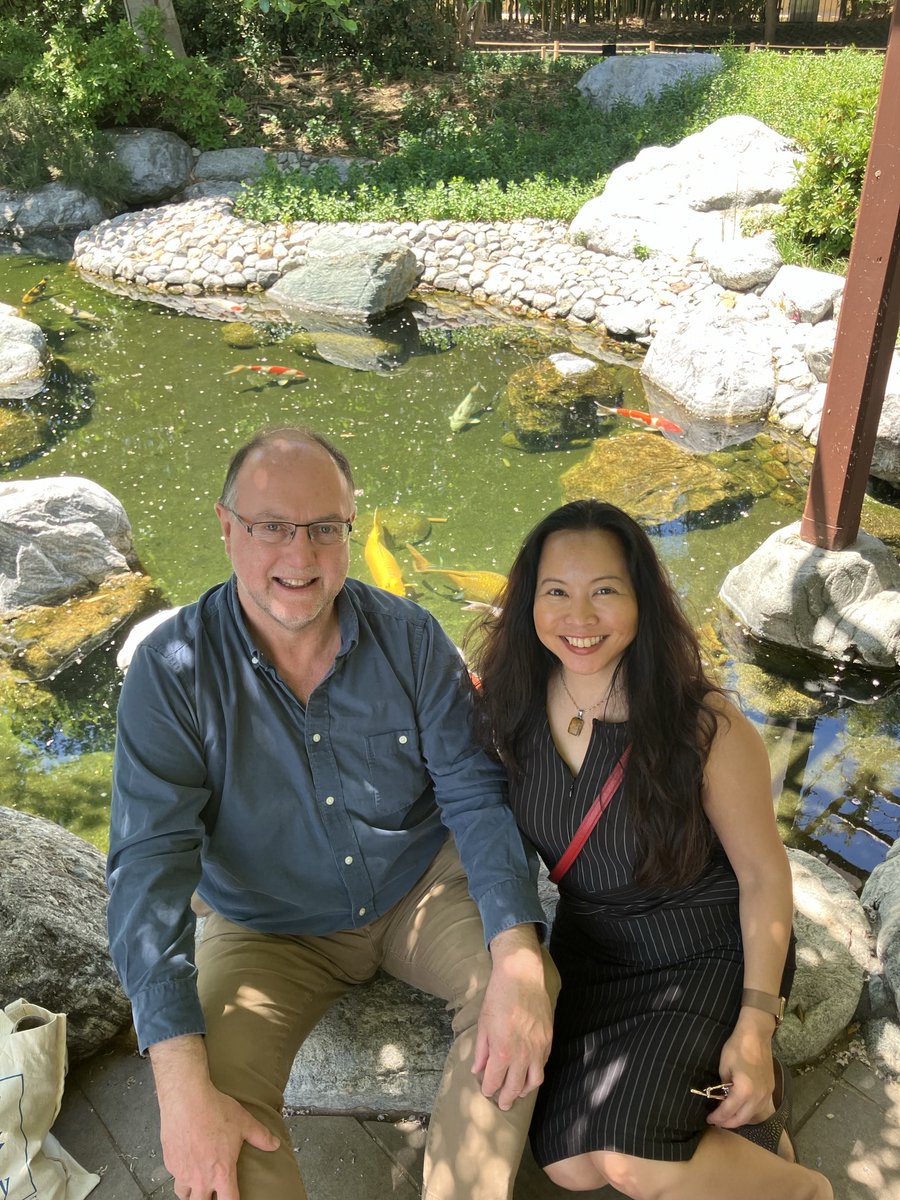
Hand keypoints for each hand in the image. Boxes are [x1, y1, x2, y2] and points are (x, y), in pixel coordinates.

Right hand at [150, 1036, 279, 1199]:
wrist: (186, 1099)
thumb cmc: (215, 1109)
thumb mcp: (244, 1122)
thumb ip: (261, 1136)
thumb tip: (275, 1144)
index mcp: (221, 1172)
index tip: (233, 1198)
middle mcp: (201, 1178)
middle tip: (213, 1192)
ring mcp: (183, 1172)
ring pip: (184, 1195)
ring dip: (191, 1192)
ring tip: (198, 1183)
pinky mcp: (170, 1163)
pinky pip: (175, 1176)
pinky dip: (181, 1174)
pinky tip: (186, 1162)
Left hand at [471, 926, 553, 1111]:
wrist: (522, 975)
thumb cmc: (498, 996)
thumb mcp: (483, 1023)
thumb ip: (482, 1050)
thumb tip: (478, 1069)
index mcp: (502, 1051)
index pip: (495, 1081)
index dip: (489, 1089)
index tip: (486, 1091)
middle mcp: (523, 1054)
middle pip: (515, 1087)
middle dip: (506, 1098)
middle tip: (502, 1103)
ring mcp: (538, 1048)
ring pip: (535, 1081)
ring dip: (525, 1091)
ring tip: (518, 1093)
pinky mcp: (549, 1039)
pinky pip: (544, 1064)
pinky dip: (536, 1073)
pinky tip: (529, 1073)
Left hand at [705, 1010, 775, 1128]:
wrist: (756, 1035)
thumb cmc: (737, 1048)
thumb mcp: (724, 1067)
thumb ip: (724, 1086)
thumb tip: (723, 1097)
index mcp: (744, 1091)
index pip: (728, 1111)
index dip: (717, 1117)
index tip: (709, 1118)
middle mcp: (758, 1097)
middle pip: (742, 1119)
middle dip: (728, 1123)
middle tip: (717, 1122)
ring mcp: (767, 1095)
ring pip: (753, 1116)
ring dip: (739, 1119)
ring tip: (727, 1117)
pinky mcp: (771, 1090)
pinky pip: (759, 1108)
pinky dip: (749, 1112)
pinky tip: (741, 1109)